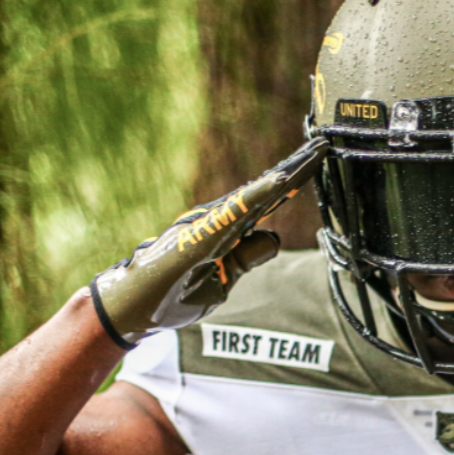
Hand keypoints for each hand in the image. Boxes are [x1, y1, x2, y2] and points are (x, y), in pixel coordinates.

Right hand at [89, 137, 329, 346]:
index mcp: (223, 232)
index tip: (319, 161)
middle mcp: (215, 221)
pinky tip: (278, 182)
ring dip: (282, 177)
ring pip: (251, 197)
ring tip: (310, 156)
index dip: (292, 182)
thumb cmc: (170, 295)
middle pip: (262, 192)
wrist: (129, 309)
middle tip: (324, 145)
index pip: (266, 203)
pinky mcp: (196, 236)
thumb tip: (270, 236)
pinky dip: (257, 196)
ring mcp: (204, 226)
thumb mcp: (220, 282)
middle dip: (294, 170)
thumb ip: (245, 258)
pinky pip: (232, 213)